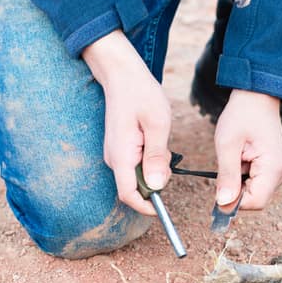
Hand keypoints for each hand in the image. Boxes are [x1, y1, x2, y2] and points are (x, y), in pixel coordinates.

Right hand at [82, 31, 170, 215]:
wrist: (122, 74)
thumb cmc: (141, 94)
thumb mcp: (158, 124)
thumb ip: (157, 156)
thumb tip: (157, 185)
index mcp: (121, 155)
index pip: (128, 195)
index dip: (145, 207)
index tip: (163, 208)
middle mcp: (114, 159)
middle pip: (135, 188)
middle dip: (155, 182)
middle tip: (167, 155)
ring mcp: (115, 154)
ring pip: (137, 176)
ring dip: (153, 168)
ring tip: (160, 141)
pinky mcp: (120, 149)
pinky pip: (136, 165)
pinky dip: (149, 160)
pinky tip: (154, 138)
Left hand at [213, 90, 281, 210]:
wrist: (257, 97)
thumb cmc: (242, 115)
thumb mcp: (227, 145)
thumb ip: (226, 176)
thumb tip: (223, 203)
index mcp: (274, 167)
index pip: (256, 202)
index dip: (235, 201)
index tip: (220, 188)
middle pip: (257, 199)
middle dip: (238, 190)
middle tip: (229, 165)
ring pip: (257, 192)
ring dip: (241, 182)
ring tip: (238, 158)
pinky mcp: (278, 169)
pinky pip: (259, 183)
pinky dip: (246, 177)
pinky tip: (244, 158)